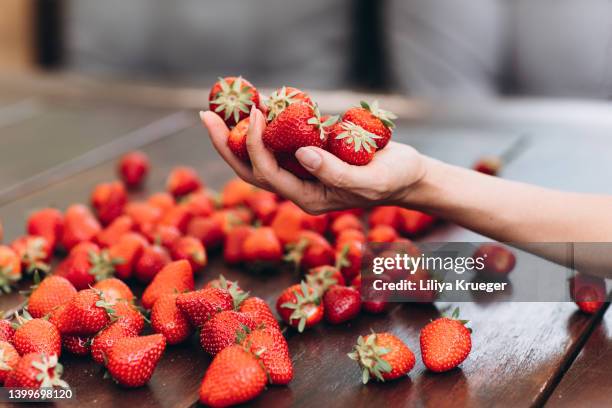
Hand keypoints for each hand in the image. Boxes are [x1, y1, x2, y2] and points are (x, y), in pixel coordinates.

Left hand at [200, 107, 426, 213]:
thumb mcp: (370, 180)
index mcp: (308, 198)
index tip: (256, 114)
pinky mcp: (309, 155)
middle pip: (251, 168)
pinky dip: (266, 123)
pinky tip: (258, 102)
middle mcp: (299, 186)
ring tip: (225, 105)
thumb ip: (335, 173)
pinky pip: (279, 141)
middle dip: (226, 143)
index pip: (268, 175)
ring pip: (261, 154)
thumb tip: (300, 154)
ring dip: (239, 132)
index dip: (255, 146)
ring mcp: (302, 171)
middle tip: (206, 114)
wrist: (407, 175)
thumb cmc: (393, 180)